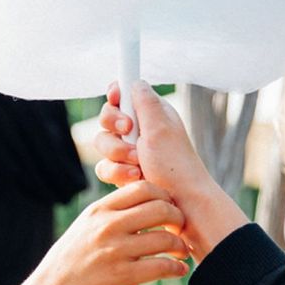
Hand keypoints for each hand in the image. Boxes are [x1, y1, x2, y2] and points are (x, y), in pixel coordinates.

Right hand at [36, 178, 189, 284]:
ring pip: (165, 238)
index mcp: (99, 211)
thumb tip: (144, 201)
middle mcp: (107, 227)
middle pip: (160, 208)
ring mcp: (115, 251)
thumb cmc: (71, 261)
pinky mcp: (122, 277)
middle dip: (178, 218)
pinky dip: (176, 269)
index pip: (143, 187)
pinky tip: (178, 271)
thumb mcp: (85, 226)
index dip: (163, 196)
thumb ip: (110, 212)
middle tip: (180, 229)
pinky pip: (162, 267)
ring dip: (180, 245)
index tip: (168, 209)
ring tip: (181, 252)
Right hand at [94, 82, 246, 262]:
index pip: (124, 94)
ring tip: (137, 166)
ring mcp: (131, 152)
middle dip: (114, 130)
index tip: (117, 100)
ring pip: (103, 144)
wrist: (181, 204)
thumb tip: (134, 80)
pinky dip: (117, 173)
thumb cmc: (175, 165)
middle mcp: (140, 130)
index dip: (115, 96)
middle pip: (107, 119)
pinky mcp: (124, 173)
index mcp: (152, 113)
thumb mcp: (160, 127)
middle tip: (129, 134)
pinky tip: (134, 179)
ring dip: (117, 155)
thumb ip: (144, 101)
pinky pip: (105, 167)